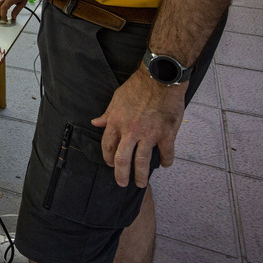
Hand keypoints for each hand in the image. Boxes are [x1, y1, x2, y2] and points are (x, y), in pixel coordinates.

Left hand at [91, 67, 186, 187]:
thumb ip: (107, 114)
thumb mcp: (116, 99)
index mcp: (116, 122)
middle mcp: (131, 131)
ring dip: (141, 175)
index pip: (107, 146)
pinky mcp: (166, 134)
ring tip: (141, 183)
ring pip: (142, 162)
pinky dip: (166, 161)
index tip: (110, 164)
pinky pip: (166, 153)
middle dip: (121, 175)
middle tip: (122, 183)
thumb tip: (96, 122)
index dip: (107, 158)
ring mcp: (149, 134)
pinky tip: (165, 165)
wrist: (160, 79)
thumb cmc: (137, 87)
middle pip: (122, 160)